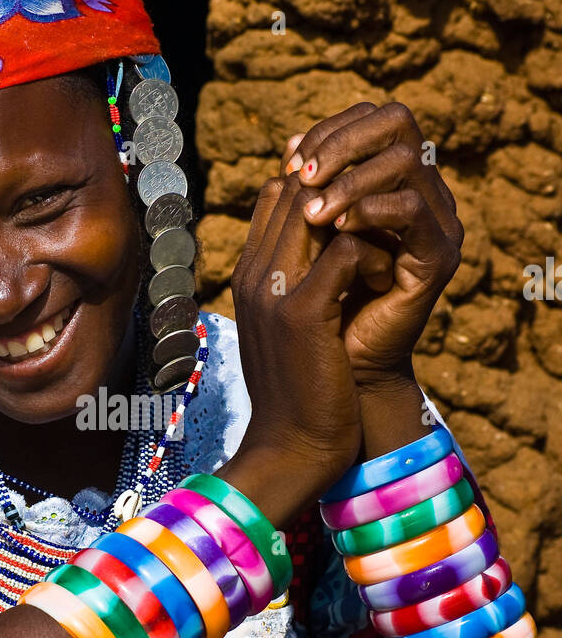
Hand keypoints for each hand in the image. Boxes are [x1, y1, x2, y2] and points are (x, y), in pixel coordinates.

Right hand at [226, 174, 394, 517]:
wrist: (291, 449)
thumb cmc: (300, 392)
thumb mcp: (290, 329)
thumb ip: (297, 284)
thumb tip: (330, 247)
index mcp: (250, 274)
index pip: (279, 193)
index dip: (323, 188)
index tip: (363, 212)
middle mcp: (254, 273)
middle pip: (297, 190)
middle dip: (348, 192)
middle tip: (386, 219)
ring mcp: (273, 290)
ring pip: (320, 210)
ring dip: (364, 220)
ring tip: (387, 250)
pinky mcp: (303, 312)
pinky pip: (347, 249)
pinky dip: (376, 256)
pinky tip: (387, 281)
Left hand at [281, 103, 462, 385]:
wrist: (336, 374)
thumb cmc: (312, 307)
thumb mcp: (298, 242)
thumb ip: (301, 194)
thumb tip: (289, 141)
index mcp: (388, 183)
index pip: (370, 122)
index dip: (328, 131)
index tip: (289, 157)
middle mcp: (418, 194)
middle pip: (397, 124)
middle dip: (342, 144)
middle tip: (302, 173)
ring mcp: (434, 223)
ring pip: (405, 162)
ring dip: (352, 180)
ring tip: (314, 212)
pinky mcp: (438, 257)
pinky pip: (413, 211)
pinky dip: (373, 210)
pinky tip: (339, 228)